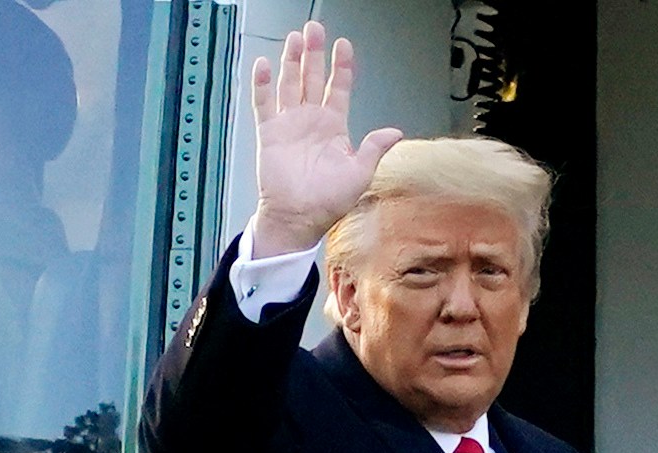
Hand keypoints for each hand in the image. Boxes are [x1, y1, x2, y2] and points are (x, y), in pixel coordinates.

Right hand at [245, 22, 402, 255]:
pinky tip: (265, 65)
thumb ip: (374, 148)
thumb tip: (395, 132)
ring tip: (294, 39)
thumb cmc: (328, 202)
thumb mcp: (359, 174)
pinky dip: (263, 84)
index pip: (338, 88)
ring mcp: (289, 124)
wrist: (298, 219)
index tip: (343, 45)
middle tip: (314, 29)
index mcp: (334, 127)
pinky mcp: (269, 133)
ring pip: (289, 84)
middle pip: (312, 78)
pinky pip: (264, 103)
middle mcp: (311, 120)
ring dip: (291, 61)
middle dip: (314, 53)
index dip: (341, 66)